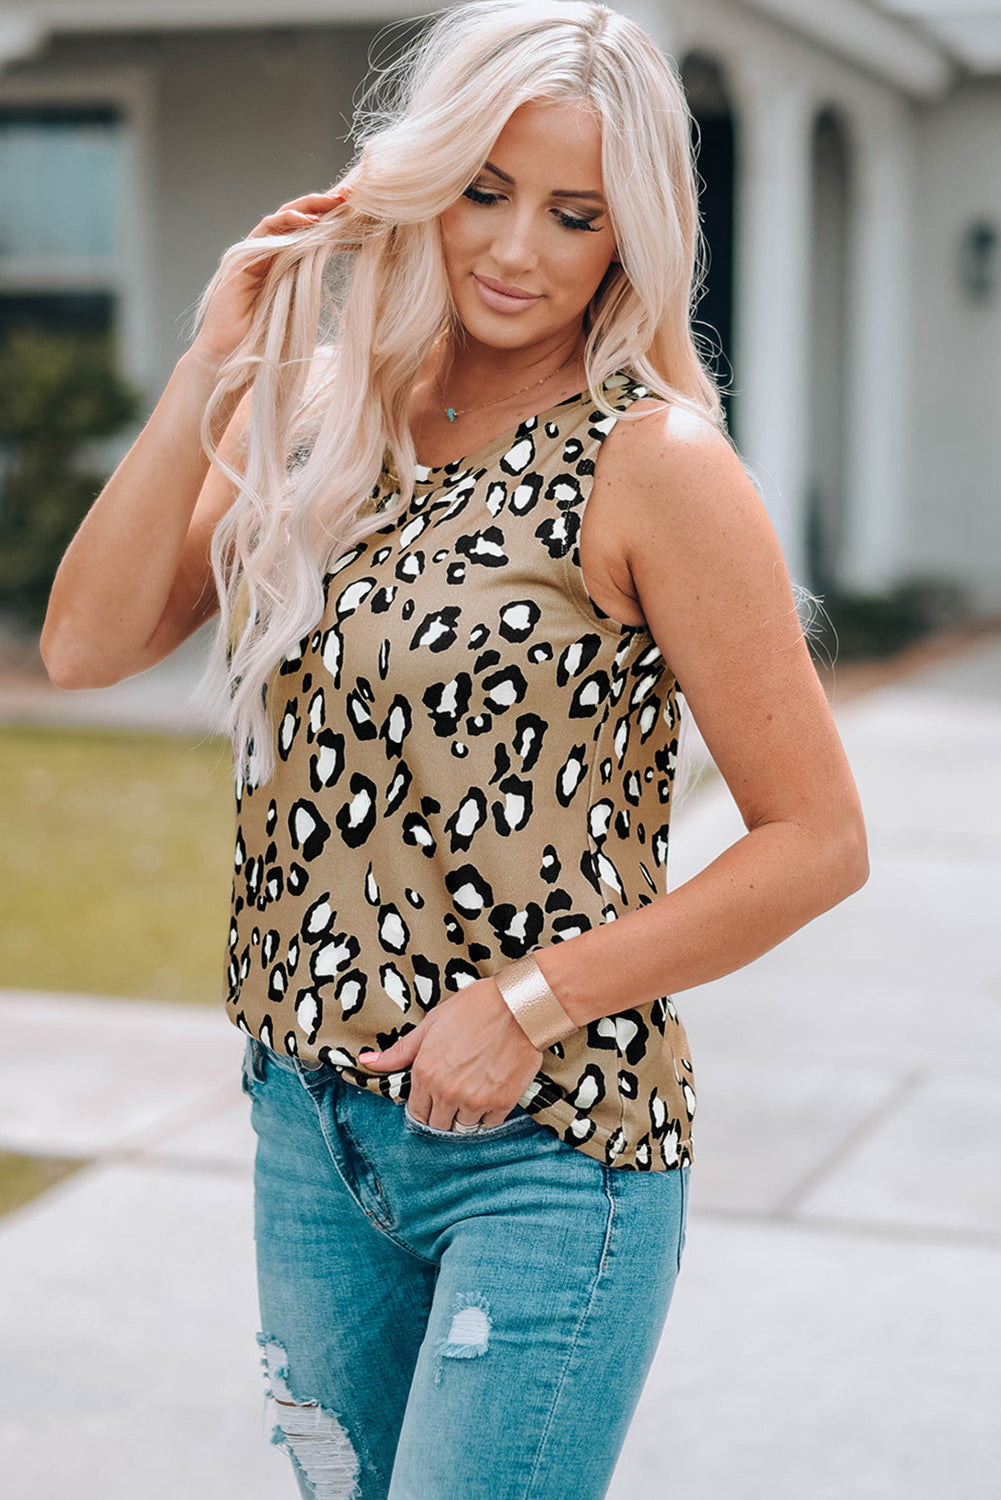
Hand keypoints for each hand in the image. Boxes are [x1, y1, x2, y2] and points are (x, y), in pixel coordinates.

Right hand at [189, 183, 351, 368]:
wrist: (229, 358)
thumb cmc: (263, 343)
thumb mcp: (297, 310)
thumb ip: (311, 287)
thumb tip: (344, 280)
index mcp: (279, 264)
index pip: (304, 233)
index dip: (327, 220)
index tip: (355, 214)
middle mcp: (264, 255)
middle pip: (293, 220)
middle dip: (320, 206)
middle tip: (348, 198)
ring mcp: (250, 255)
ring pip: (280, 220)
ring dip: (307, 208)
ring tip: (333, 203)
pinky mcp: (241, 260)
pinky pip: (265, 234)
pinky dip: (287, 225)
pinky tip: (309, 224)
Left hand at [358, 977, 543, 1129]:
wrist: (519, 1005)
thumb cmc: (474, 1008)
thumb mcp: (430, 1025)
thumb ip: (399, 1051)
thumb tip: (366, 1062)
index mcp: (425, 1073)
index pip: (417, 1113)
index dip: (424, 1106)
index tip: (433, 1097)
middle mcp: (447, 1092)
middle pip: (439, 1125)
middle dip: (443, 1113)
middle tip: (456, 1093)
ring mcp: (476, 1100)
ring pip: (464, 1127)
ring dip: (466, 1115)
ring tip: (475, 1090)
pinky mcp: (502, 1102)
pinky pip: (489, 1123)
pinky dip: (489, 1113)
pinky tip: (492, 1091)